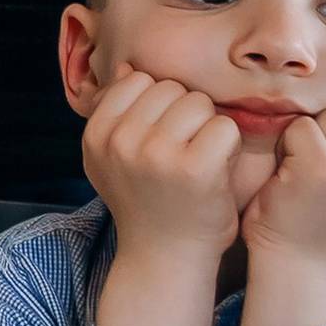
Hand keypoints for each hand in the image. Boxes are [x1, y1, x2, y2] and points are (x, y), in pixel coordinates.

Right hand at [83, 66, 241, 259]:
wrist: (166, 258)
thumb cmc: (147, 200)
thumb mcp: (114, 157)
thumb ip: (115, 112)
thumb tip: (125, 67)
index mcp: (96, 135)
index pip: (137, 80)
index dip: (157, 106)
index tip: (157, 141)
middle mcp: (121, 142)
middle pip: (170, 88)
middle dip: (183, 114)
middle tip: (181, 155)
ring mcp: (156, 154)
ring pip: (199, 102)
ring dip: (207, 128)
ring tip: (197, 162)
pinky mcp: (195, 169)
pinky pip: (224, 126)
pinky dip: (228, 147)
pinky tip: (216, 172)